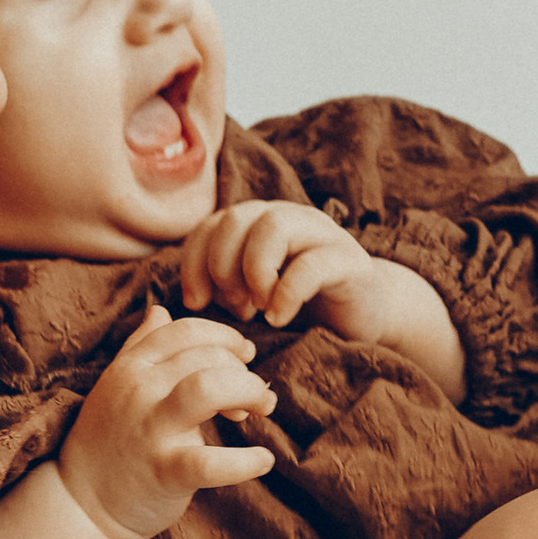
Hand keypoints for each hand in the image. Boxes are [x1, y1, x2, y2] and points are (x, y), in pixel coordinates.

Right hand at [59, 308, 276, 538]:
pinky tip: (263, 459)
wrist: (82, 504)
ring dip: (247, 393)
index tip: (245, 355)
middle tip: (256, 396)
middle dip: (242, 370)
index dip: (225, 337)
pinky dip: (246, 461)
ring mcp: (150, 431)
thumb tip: (161, 311)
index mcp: (131, 367)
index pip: (186, 331)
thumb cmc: (109, 441)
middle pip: (205, 356)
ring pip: (208, 389)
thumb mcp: (117, 385)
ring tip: (262, 410)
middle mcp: (139, 391)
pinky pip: (212, 462)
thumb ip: (140, 347)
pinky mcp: (164, 473)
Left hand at [177, 203, 467, 395]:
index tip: (195, 303)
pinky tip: (279, 318)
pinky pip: (310, 264)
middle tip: (233, 308)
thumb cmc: (302, 311)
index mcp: (258, 224)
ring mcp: (321, 234)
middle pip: (235, 219)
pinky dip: (286, 293)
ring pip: (272, 227)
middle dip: (222, 268)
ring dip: (253, 273)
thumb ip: (220, 289)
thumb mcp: (252, 298)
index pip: (210, 224)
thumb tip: (172, 306)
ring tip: (257, 310)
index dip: (194, 262)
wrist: (365, 319)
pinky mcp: (349, 261)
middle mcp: (287, 218)